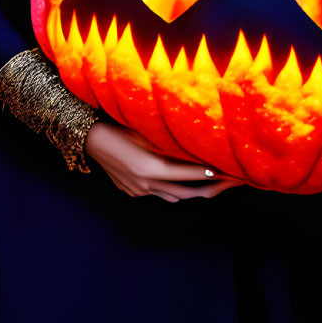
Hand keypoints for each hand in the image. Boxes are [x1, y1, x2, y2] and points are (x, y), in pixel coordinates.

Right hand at [84, 120, 244, 203]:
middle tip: (232, 182)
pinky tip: (183, 180)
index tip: (232, 171)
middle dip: (212, 188)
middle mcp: (147, 184)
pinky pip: (159, 193)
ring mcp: (139, 190)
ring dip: (194, 190)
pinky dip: (174, 188)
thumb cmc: (119, 127)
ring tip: (215, 183)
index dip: (214, 173)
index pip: (191, 173)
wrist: (89, 138)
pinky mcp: (133, 191)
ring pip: (174, 195)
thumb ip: (172, 144)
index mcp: (152, 168)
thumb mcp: (148, 132)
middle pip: (188, 192)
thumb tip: (199, 149)